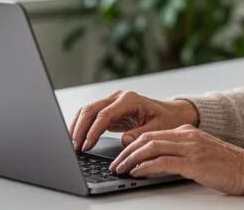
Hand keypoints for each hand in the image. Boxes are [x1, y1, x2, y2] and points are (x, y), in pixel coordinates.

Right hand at [68, 90, 198, 151]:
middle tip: (74, 147)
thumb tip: (124, 140)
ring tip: (72, 144)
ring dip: (77, 127)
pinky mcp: (109, 109)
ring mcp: (112, 101)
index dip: (93, 130)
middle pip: (91, 109)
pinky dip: (82, 126)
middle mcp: (118, 97)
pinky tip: (77, 138)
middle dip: (80, 128)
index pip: (104, 114)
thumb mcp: (158, 128)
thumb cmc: (166, 119)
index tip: (86, 145)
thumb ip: (141, 134)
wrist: (171, 113)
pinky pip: (91, 116)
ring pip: (87, 111)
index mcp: (129, 100)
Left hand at [108, 124, 243, 195]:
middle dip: (127, 152)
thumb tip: (155, 162)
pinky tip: (137, 173)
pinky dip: (146, 167)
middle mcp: (186, 136)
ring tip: (121, 168)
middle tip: (115, 163)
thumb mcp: (199, 152)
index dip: (133, 145)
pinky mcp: (193, 163)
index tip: (122, 155)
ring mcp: (190, 148)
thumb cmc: (225, 165)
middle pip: (147, 139)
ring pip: (151, 148)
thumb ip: (180, 152)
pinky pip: (162, 162)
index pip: (152, 134)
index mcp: (187, 131)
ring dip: (132, 159)